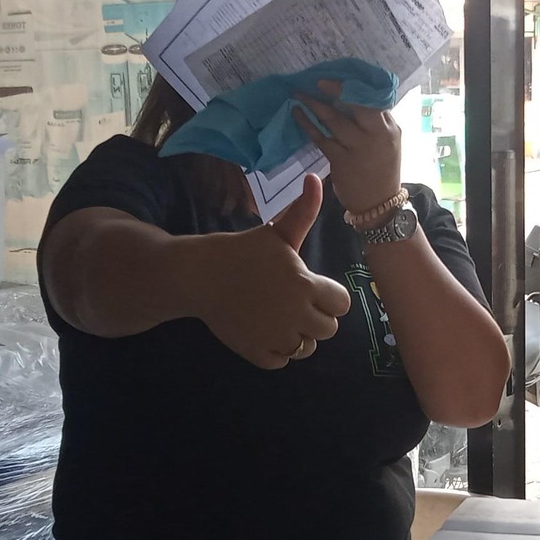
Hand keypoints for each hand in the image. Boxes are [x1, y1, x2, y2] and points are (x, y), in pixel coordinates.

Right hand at [192, 174, 350, 368]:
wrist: (197, 274)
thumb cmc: (240, 250)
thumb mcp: (276, 232)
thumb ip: (303, 212)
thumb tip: (316, 178)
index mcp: (305, 285)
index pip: (342, 303)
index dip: (328, 296)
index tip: (310, 288)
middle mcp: (295, 314)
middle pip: (328, 329)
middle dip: (316, 317)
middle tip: (293, 303)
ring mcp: (276, 336)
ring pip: (306, 348)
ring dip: (299, 336)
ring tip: (280, 317)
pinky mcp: (256, 352)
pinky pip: (282, 361)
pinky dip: (276, 351)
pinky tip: (264, 331)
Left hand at [293, 79, 402, 215]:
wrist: (379, 205)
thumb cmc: (382, 170)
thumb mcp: (388, 142)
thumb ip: (375, 122)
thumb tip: (351, 97)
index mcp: (389, 127)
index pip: (373, 98)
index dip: (354, 86)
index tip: (338, 77)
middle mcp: (376, 134)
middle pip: (356, 104)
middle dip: (336, 89)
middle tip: (318, 81)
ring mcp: (358, 147)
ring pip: (334, 119)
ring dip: (314, 104)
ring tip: (299, 94)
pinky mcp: (341, 160)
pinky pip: (321, 137)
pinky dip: (307, 124)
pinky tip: (297, 114)